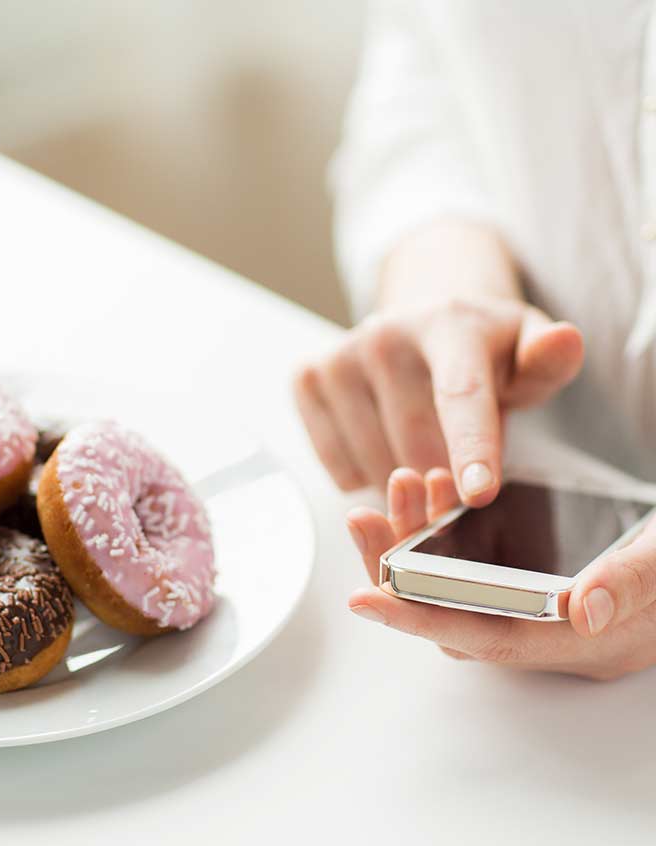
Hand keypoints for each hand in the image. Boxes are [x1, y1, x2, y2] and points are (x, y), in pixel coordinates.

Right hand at [295, 296, 582, 504]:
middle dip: (442, 479)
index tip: (477, 494)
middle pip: (416, 444)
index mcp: (449, 324)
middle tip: (459, 478)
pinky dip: (363, 474)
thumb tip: (566, 341)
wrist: (421, 321)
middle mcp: (386, 334)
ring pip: (374, 462)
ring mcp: (340, 355)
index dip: (470, 448)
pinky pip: (337, 464)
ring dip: (402, 482)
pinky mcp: (308, 378)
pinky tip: (382, 446)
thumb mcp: (526, 352)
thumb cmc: (481, 352)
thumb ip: (548, 360)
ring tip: (421, 454)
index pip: (460, 395)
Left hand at [347, 468, 655, 680]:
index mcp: (586, 644)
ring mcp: (548, 609)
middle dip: (400, 571)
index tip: (366, 598)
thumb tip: (583, 610)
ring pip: (461, 588)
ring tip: (399, 487)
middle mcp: (556, 636)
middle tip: (363, 520)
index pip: (488, 639)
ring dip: (421, 541)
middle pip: (456, 616)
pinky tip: (437, 489)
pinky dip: (450, 530)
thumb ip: (633, 582)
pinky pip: (480, 565)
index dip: (423, 620)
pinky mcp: (542, 580)